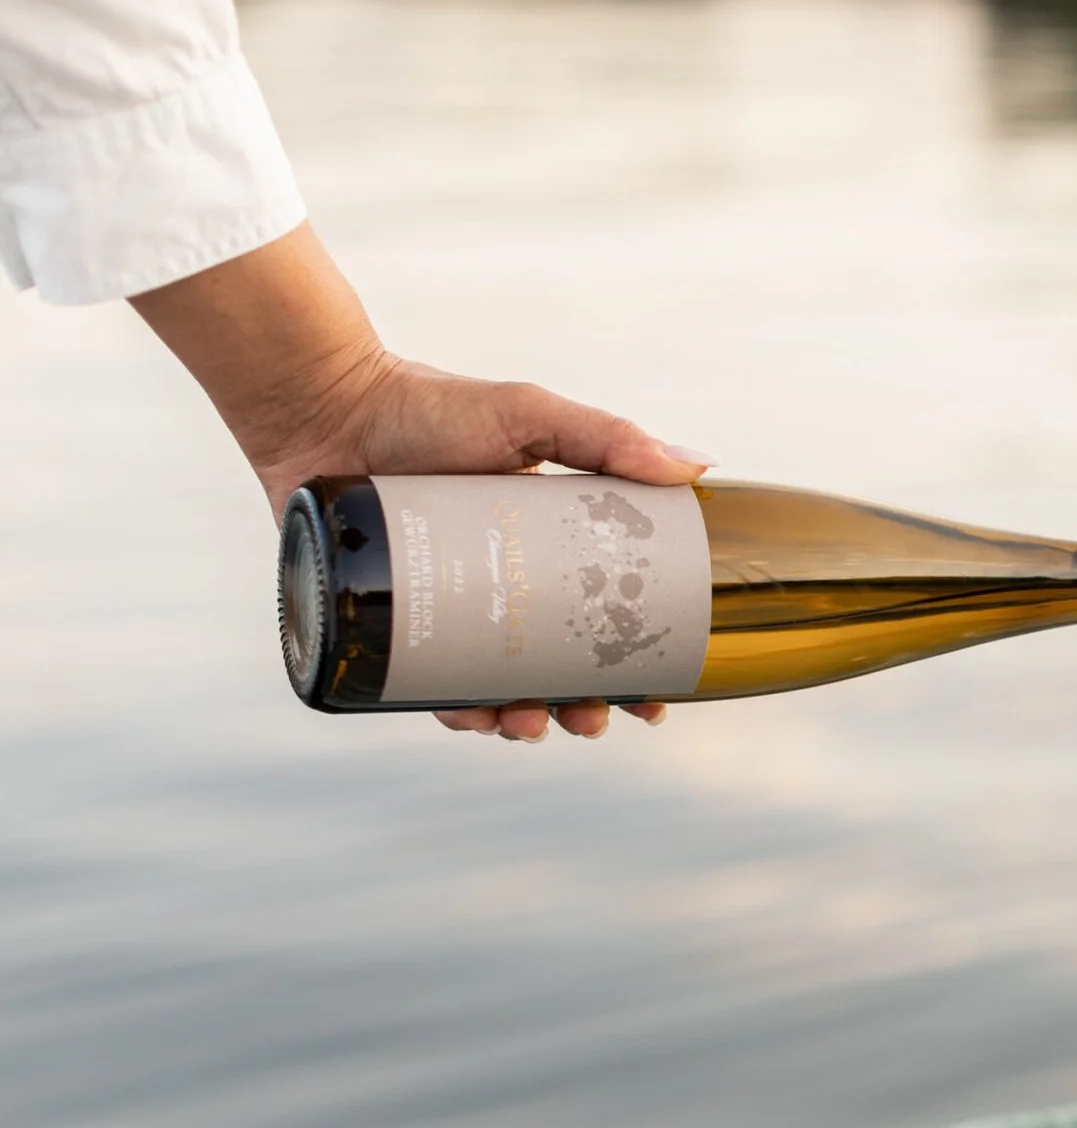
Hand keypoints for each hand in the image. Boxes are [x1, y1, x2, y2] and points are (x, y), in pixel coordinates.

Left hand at [131, 224, 710, 740]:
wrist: (325, 403)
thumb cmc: (429, 404)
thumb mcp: (529, 416)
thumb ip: (609, 438)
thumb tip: (699, 468)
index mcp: (542, 551)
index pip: (598, 621)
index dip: (632, 666)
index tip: (656, 700)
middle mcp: (495, 587)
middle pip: (551, 669)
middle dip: (580, 709)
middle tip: (592, 719)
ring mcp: (439, 609)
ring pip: (490, 688)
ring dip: (519, 721)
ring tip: (527, 724)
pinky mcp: (382, 622)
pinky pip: (420, 685)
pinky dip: (449, 709)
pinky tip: (472, 717)